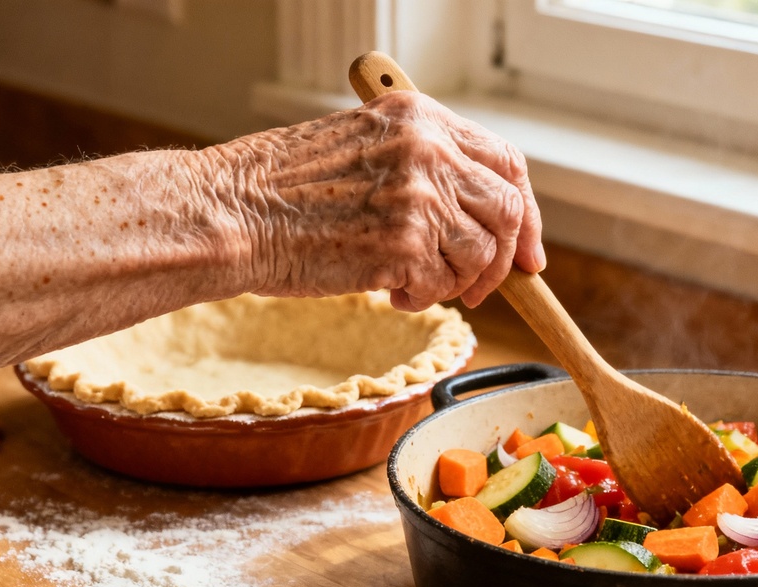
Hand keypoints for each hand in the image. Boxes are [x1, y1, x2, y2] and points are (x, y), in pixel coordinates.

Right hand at [217, 91, 544, 310]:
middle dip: (505, 258)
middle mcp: (428, 150)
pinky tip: (385, 290)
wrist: (230, 213)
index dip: (526, 211)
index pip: (506, 162)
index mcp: (419, 117)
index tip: (527, 249)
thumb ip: (417, 164)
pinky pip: (442, 285)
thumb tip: (471, 212)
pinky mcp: (405, 246)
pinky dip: (421, 297)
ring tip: (412, 284)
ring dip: (457, 282)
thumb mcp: (359, 147)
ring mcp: (420, 198)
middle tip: (480, 288)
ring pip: (482, 254)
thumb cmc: (279, 188)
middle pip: (509, 209)